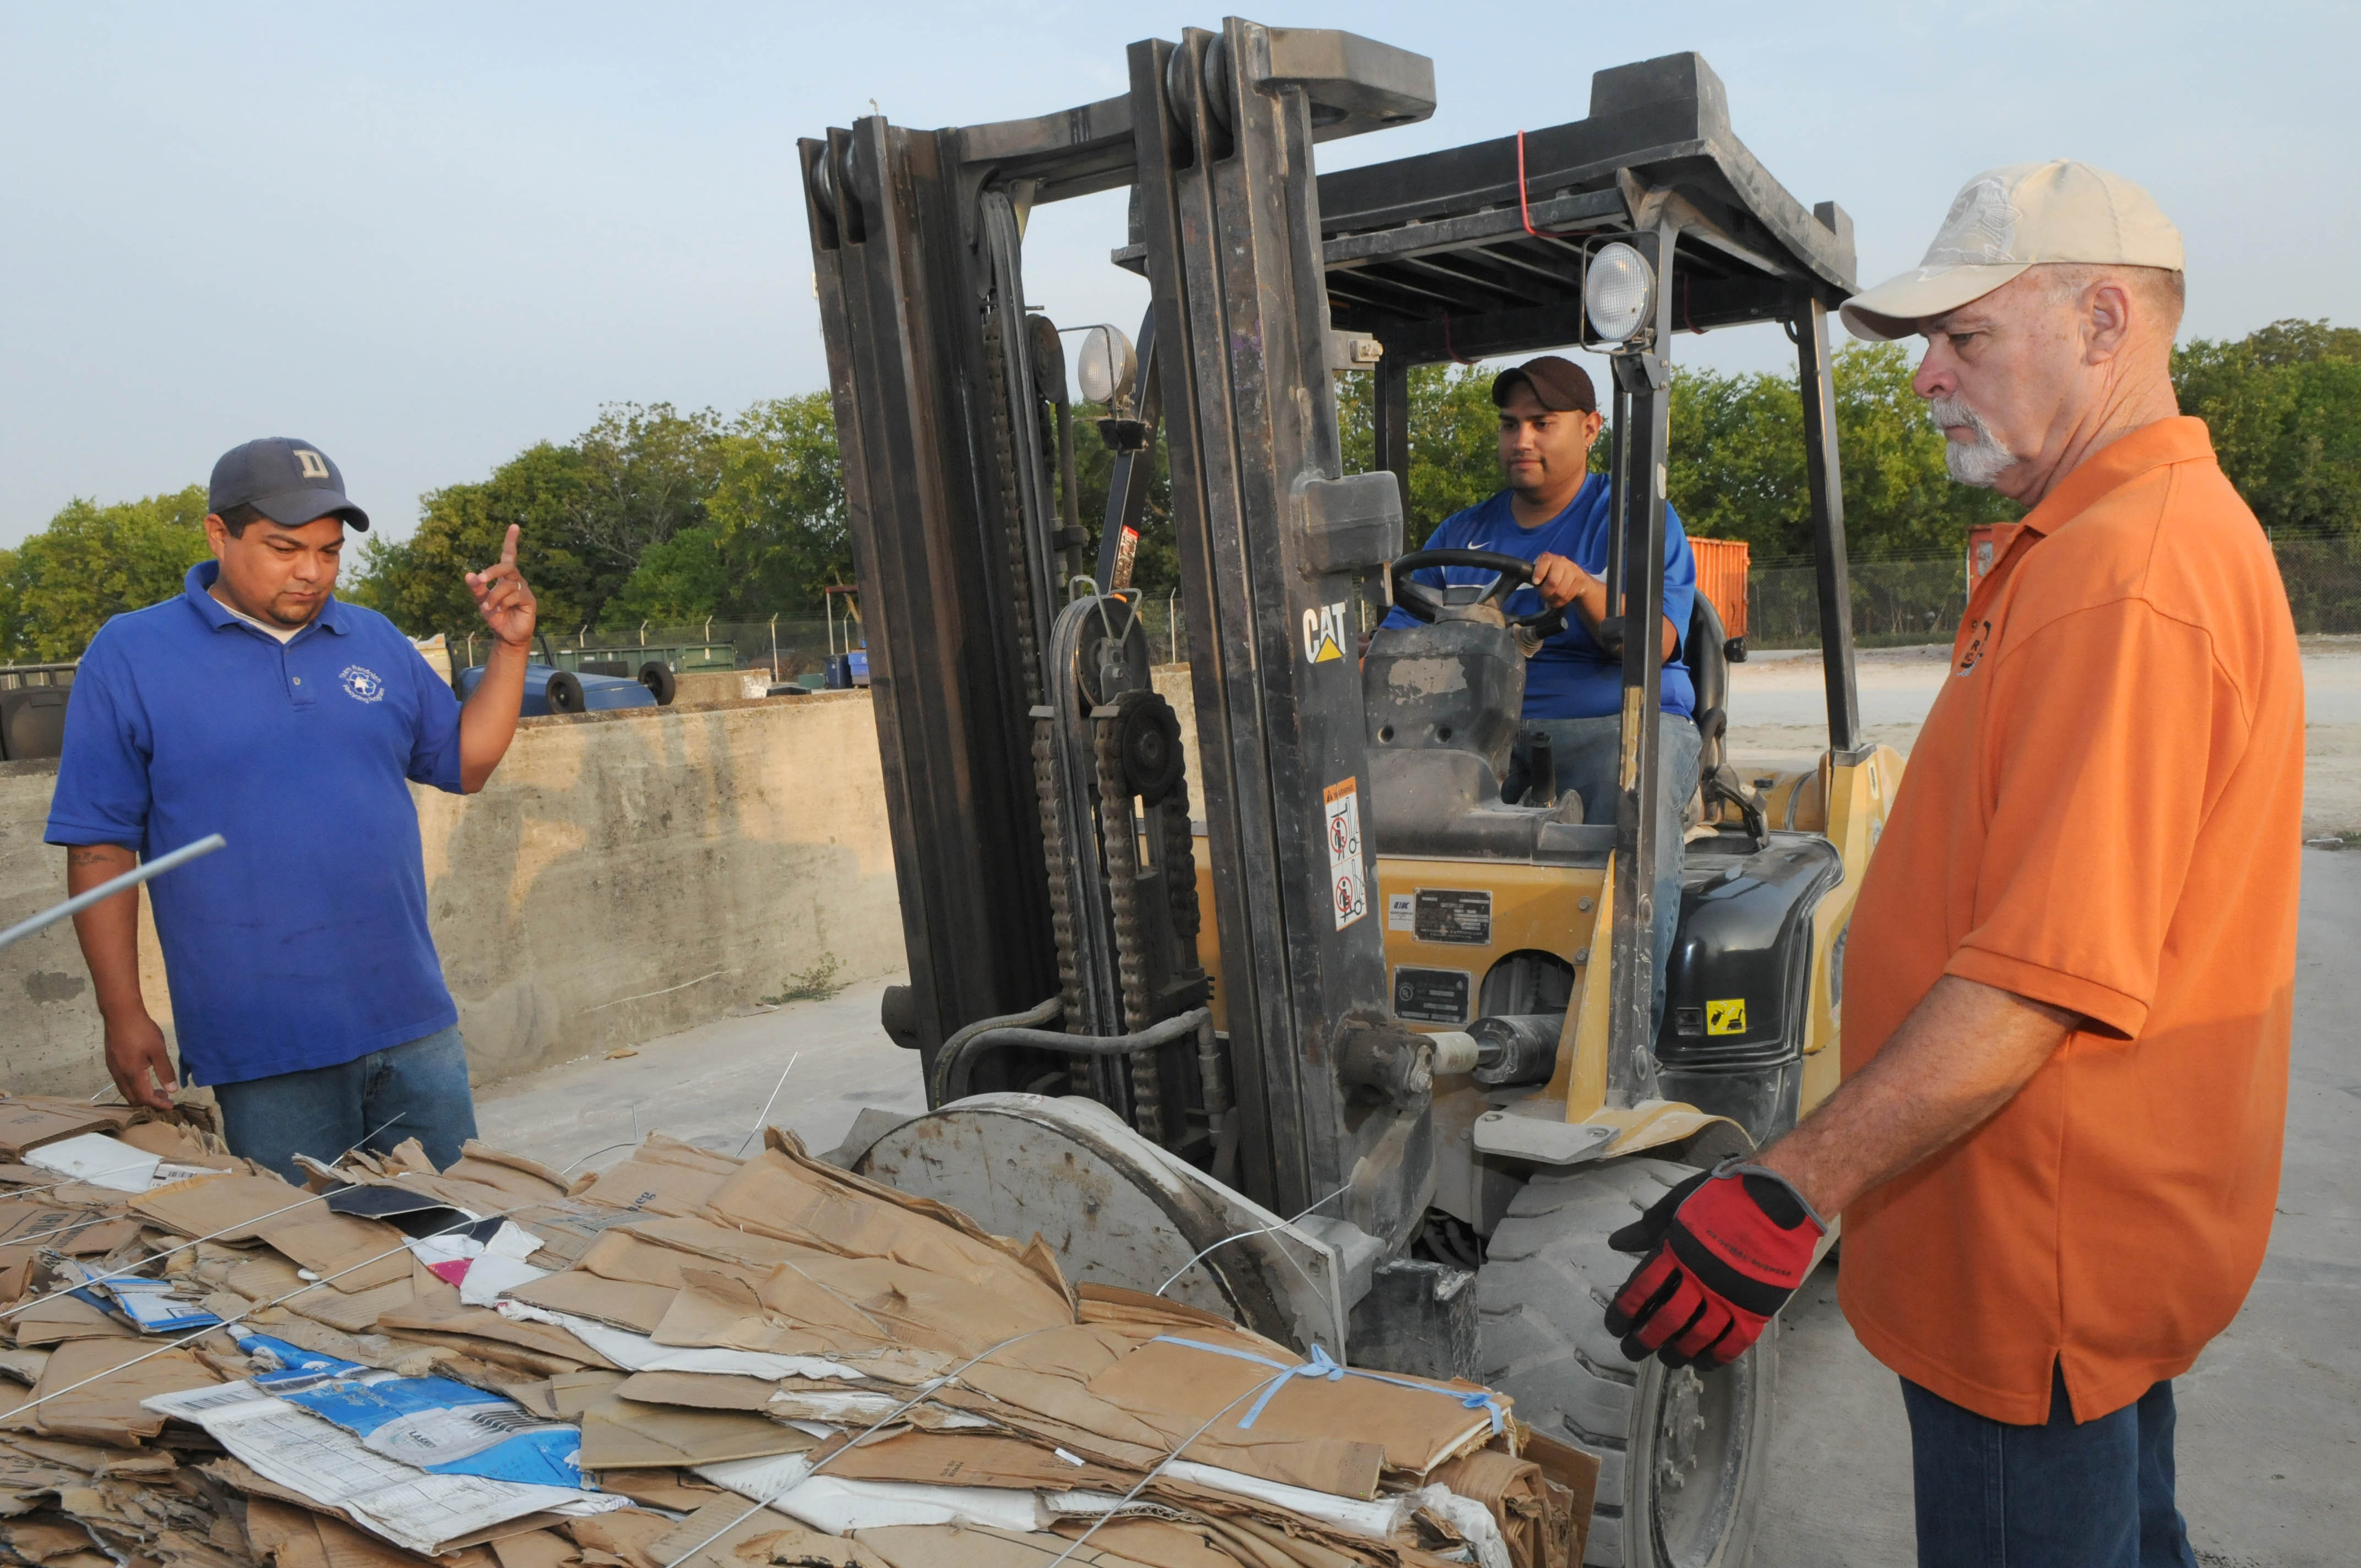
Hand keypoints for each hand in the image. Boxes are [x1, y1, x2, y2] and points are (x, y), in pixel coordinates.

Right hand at [103, 1011, 177, 1111]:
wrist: (120, 1014)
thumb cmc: (141, 1030)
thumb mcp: (158, 1050)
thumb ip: (165, 1071)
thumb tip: (172, 1090)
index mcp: (132, 1074)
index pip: (144, 1098)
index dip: (158, 1104)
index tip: (171, 1106)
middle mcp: (120, 1075)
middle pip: (133, 1099)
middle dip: (150, 1103)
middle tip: (166, 1100)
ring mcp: (113, 1069)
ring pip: (126, 1091)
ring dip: (141, 1095)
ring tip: (159, 1091)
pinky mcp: (112, 1063)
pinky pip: (122, 1082)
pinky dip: (134, 1087)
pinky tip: (144, 1079)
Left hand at [466, 525, 536, 648]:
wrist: (506, 635)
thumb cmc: (495, 616)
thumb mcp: (481, 601)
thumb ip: (476, 588)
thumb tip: (468, 574)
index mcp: (505, 577)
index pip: (509, 555)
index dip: (511, 541)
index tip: (514, 526)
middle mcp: (516, 580)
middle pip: (506, 566)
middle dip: (491, 571)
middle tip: (479, 580)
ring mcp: (524, 590)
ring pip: (507, 585)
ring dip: (493, 596)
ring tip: (487, 608)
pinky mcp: (529, 601)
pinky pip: (514, 596)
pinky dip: (502, 604)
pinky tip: (500, 611)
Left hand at [1529, 552, 1589, 610]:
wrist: (1576, 576)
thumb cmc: (1552, 575)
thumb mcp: (1541, 573)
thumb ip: (1533, 576)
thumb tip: (1525, 581)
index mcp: (1548, 558)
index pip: (1543, 562)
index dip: (1539, 574)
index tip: (1535, 582)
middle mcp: (1561, 561)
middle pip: (1552, 582)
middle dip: (1546, 593)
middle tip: (1544, 596)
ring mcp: (1572, 569)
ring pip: (1561, 592)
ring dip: (1554, 600)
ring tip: (1551, 600)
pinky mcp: (1580, 580)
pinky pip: (1569, 596)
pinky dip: (1561, 602)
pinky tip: (1559, 601)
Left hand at [1603, 1158, 1825, 1369]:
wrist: (1782, 1195)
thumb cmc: (1727, 1194)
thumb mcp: (1680, 1202)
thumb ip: (1649, 1227)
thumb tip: (1617, 1244)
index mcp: (1677, 1250)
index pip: (1642, 1288)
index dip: (1624, 1311)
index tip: (1614, 1324)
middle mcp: (1700, 1278)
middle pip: (1666, 1319)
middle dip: (1644, 1340)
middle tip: (1632, 1350)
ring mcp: (1730, 1295)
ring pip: (1698, 1336)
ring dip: (1678, 1353)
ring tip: (1666, 1360)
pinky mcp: (1757, 1306)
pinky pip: (1734, 1342)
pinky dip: (1716, 1357)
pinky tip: (1702, 1362)